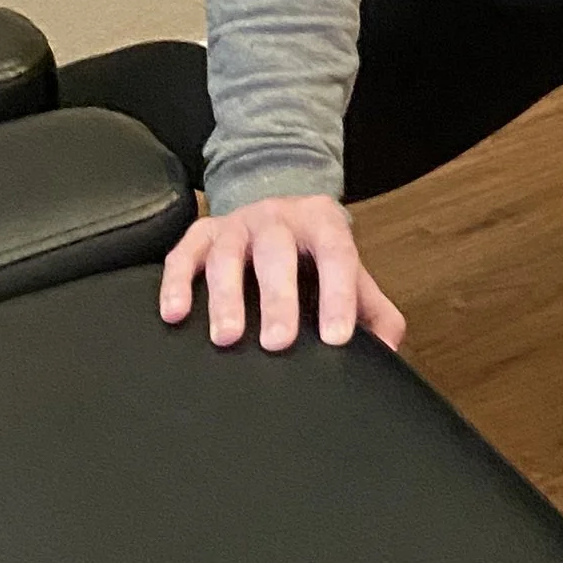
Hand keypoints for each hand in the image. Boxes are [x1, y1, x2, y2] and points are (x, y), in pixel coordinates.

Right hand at [157, 193, 407, 351]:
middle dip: (278, 299)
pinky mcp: (202, 234)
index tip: (337, 338)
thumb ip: (373, 309)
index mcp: (323, 223)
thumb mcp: (347, 271)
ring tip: (227, 338)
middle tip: (278, 343)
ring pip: (228, 254)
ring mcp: (237, 224)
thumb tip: (389, 354)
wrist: (281, 209)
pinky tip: (174, 315)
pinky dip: (176, 284)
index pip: (337, 255)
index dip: (338, 295)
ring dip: (226, 296)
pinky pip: (184, 254)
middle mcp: (279, 218)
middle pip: (277, 252)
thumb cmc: (316, 255)